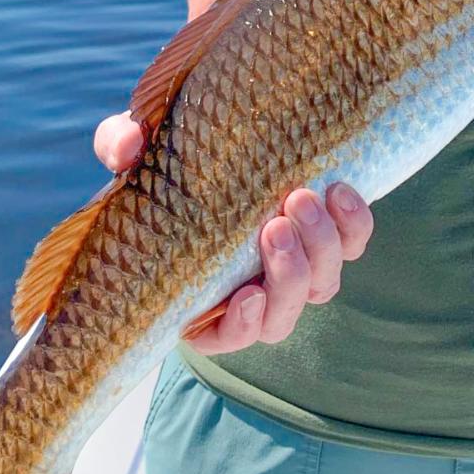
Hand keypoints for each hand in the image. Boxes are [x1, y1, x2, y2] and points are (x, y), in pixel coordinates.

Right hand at [91, 109, 373, 352]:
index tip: (245, 295)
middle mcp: (253, 293)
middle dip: (287, 274)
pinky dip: (353, 225)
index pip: (227, 336)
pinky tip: (339, 191)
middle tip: (274, 225)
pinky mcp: (329, 235)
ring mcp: (295, 268)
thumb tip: (126, 149)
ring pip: (321, 284)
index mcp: (201, 295)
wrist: (220, 136)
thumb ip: (119, 147)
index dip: (241, 327)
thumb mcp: (134, 152)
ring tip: (303, 199)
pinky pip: (353, 244)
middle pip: (284, 313)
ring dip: (318, 247)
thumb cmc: (166, 162)